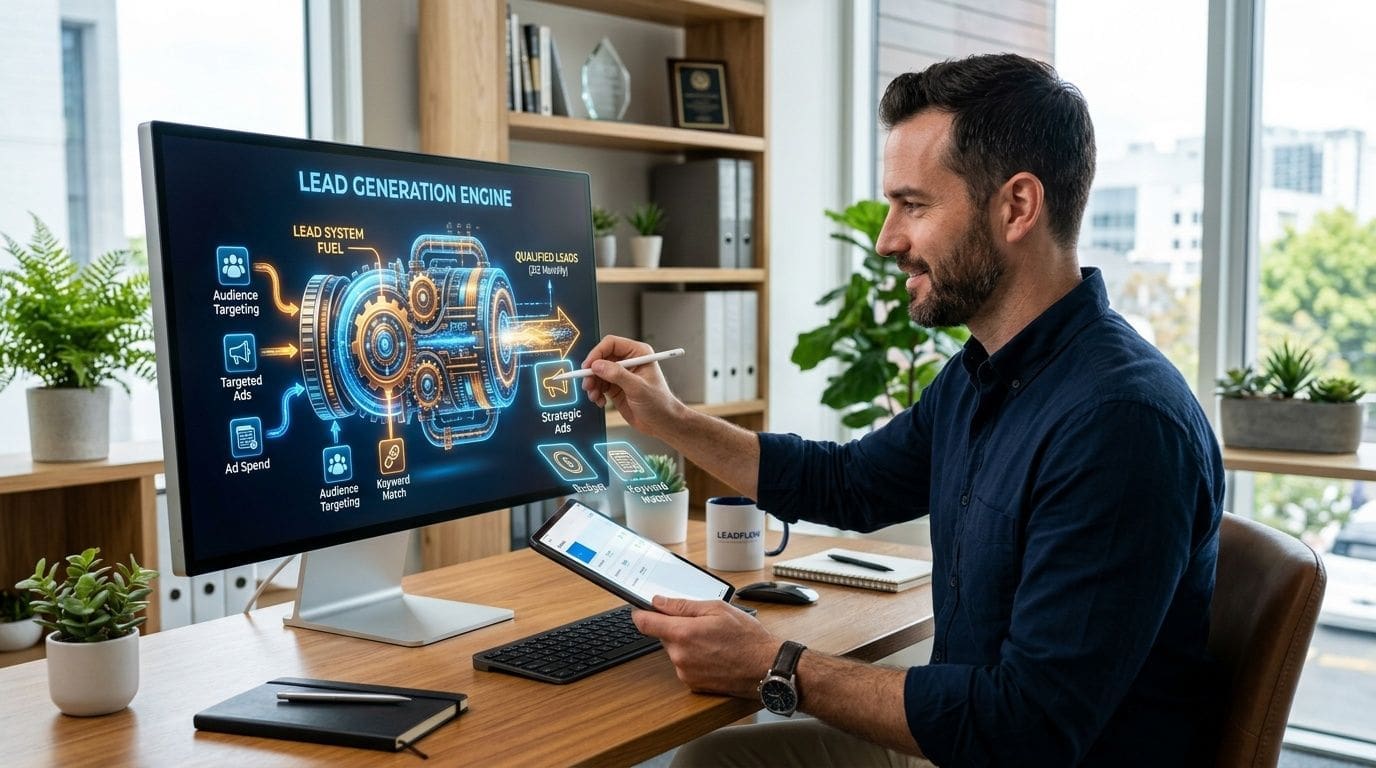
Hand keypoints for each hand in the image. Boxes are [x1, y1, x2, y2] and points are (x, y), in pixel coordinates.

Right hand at [580, 335, 685, 437]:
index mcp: (638, 353)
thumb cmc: (659, 403)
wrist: (662, 423)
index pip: (612, 344)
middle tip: (588, 384)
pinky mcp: (616, 387)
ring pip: (598, 372)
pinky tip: (600, 401)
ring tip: (594, 396)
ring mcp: (621, 374)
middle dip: (592, 371)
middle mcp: (629, 361)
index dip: (597, 353)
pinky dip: (596, 392)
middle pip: (601, 358)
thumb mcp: (638, 388)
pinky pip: (599, 385)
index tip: (589, 366)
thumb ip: (617, 375)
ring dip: (592, 384)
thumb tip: (597, 365)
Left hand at [631, 596, 779, 697]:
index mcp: (683, 633)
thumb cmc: (747, 638)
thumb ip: (683, 605)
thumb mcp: (717, 609)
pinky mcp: (693, 684)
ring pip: (675, 651)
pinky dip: (694, 659)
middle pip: (663, 636)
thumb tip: (659, 602)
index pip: (644, 622)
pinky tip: (714, 654)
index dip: (641, 613)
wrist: (766, 668)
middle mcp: (679, 655)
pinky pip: (685, 665)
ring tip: (713, 641)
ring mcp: (685, 672)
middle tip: (701, 624)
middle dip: (676, 628)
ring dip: (686, 644)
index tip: (642, 609)